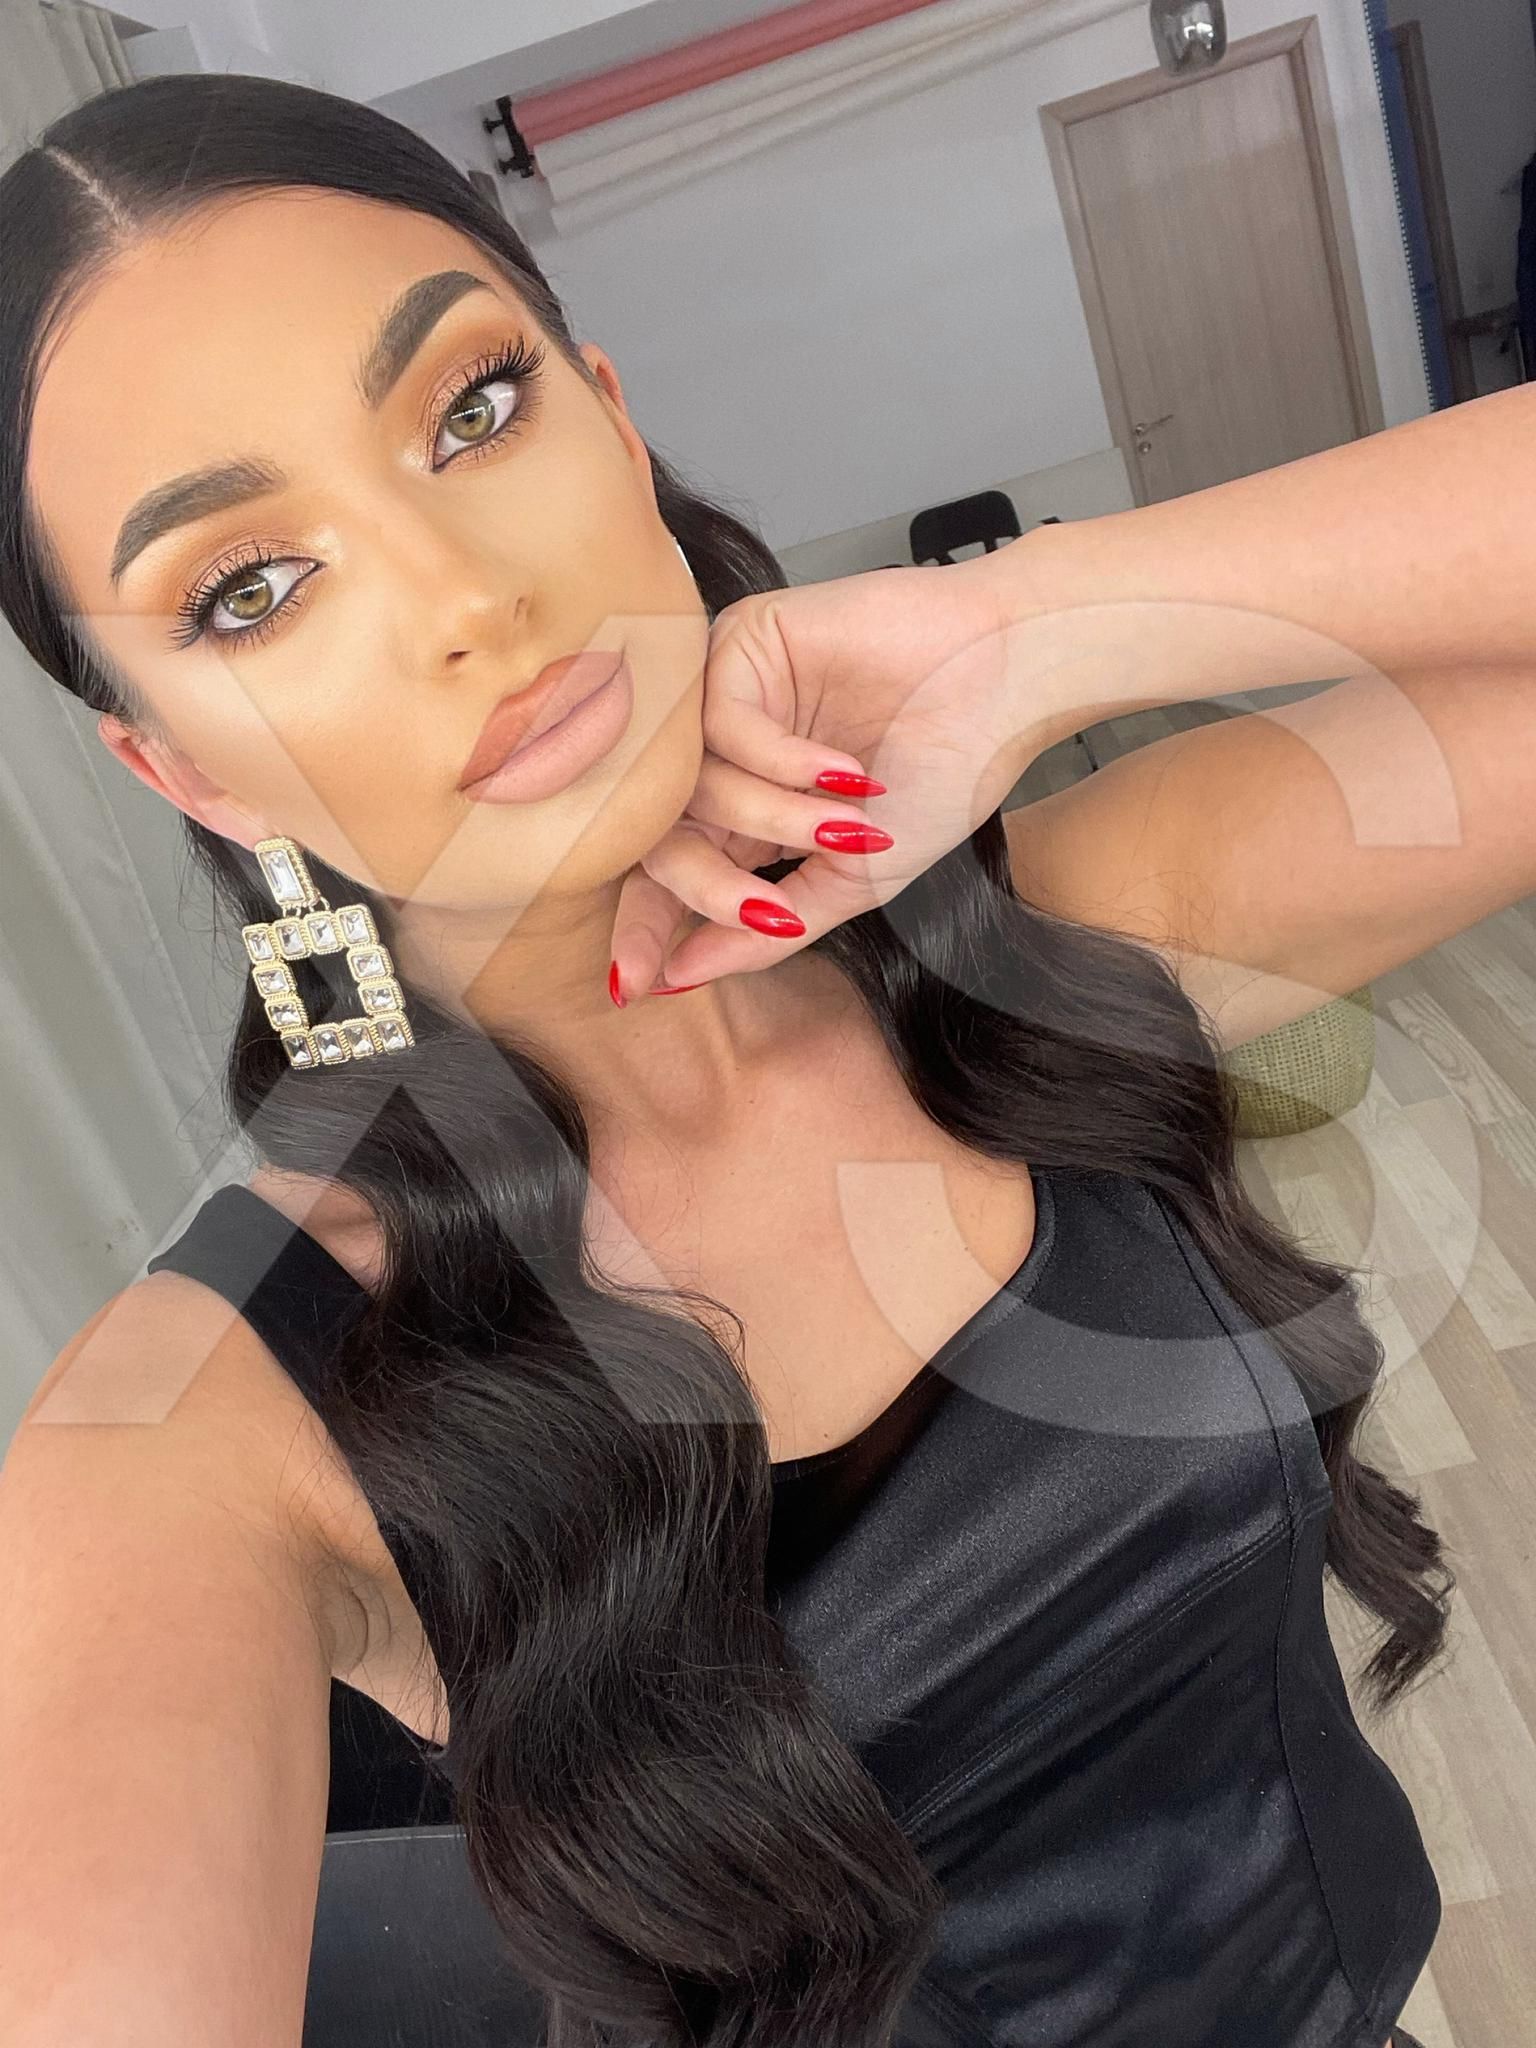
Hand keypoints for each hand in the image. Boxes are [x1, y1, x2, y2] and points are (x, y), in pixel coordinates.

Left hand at [610, 554, 1037, 997]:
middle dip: (704, 887)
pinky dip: (780, 762)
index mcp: (745, 810)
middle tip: (760, 911)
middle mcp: (722, 753)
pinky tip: (842, 769)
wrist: (1010, 682)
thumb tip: (674, 980)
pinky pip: (720, 722)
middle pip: (660, 833)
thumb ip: (768, 930)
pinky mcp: (743, 641)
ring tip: (845, 824)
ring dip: (771, 819)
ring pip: (691, 783)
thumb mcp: (856, 878)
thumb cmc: (950, 769)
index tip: (634, 985)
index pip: (669, 871)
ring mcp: (727, 695)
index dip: (646, 927)